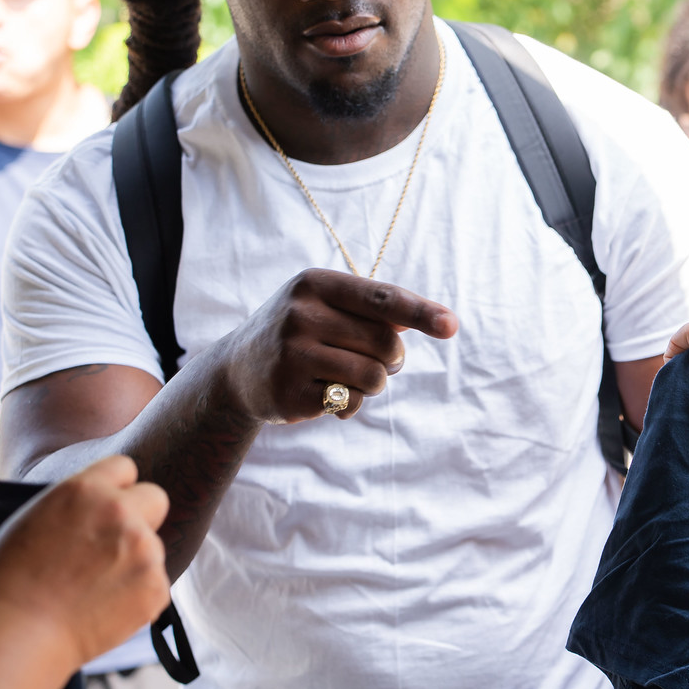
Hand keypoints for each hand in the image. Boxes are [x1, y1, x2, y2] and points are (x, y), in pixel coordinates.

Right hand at [0, 456, 171, 667]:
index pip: (125, 468)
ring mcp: (144, 551)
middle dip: (141, 516)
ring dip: (134, 561)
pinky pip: (155, 583)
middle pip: (156, 498)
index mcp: (85, 489)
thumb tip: (100, 503)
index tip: (106, 507)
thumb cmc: (10, 580)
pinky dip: (137, 594)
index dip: (115, 489)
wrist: (16, 634)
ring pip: (152, 547)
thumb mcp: (34, 519)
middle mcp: (121, 513)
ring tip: (93, 588)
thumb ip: (76, 505)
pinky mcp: (156, 588)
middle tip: (114, 544)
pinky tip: (103, 607)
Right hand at [216, 269, 457, 422]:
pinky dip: (352, 403)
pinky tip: (326, 395)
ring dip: (375, 384)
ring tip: (349, 378)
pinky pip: (352, 403)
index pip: (381, 298)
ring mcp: (293, 355)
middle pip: (385, 343)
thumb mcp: (325, 305)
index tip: (451, 326)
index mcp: (314, 284)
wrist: (237, 371)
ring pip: (374, 376)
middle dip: (391, 358)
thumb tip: (436, 319)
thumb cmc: (299, 331)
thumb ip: (375, 309)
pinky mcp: (291, 393)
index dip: (421, 313)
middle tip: (374, 360)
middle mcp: (300, 314)